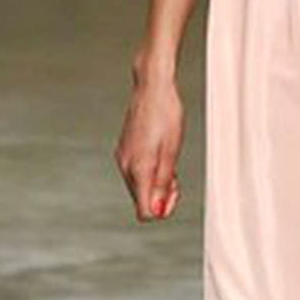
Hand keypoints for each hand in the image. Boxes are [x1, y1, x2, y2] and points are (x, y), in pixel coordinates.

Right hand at [113, 76, 183, 219]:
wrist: (152, 87)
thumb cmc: (166, 113)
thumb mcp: (171, 150)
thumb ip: (163, 182)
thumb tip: (158, 209)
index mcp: (138, 167)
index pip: (144, 211)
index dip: (161, 211)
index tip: (174, 194)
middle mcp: (125, 165)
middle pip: (141, 200)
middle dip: (160, 197)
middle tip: (176, 180)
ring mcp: (123, 157)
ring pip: (138, 186)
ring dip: (156, 185)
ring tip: (171, 167)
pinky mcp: (124, 150)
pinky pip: (136, 172)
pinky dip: (149, 173)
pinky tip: (161, 159)